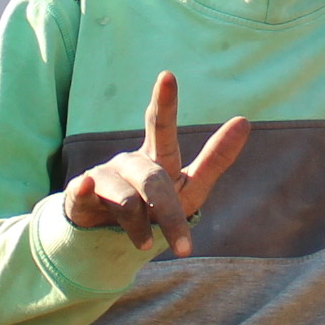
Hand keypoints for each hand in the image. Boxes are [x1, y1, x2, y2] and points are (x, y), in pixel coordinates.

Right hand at [60, 71, 249, 257]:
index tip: (167, 75)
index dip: (165, 103)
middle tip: (185, 248)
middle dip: (169, 213)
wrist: (104, 234)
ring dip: (138, 225)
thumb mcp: (190, 190)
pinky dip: (84, 188)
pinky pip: (81, 192)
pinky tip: (86, 184)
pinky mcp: (79, 197)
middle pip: (152, 179)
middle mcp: (129, 162)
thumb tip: (244, 120)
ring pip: (126, 199)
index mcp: (156, 157)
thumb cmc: (155, 207)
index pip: (161, 126)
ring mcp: (103, 177)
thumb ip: (215, 160)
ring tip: (146, 248)